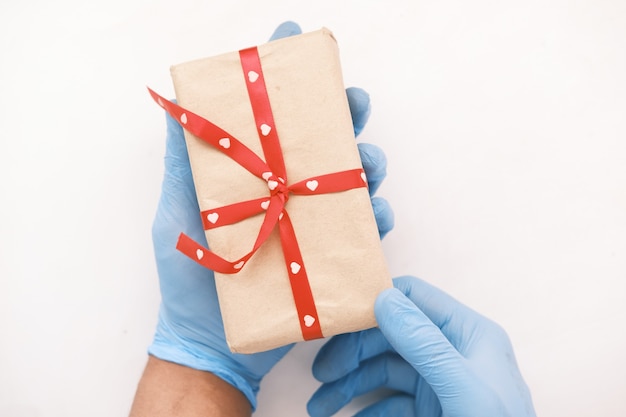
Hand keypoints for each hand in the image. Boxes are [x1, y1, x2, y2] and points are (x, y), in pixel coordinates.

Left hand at [148, 21, 394, 409]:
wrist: (211, 340)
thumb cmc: (187, 278)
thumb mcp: (177, 213)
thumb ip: (183, 164)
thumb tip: (174, 105)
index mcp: (251, 177)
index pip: (273, 122)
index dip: (286, 82)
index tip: (294, 42)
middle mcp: (284, 194)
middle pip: (321, 144)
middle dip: (344, 115)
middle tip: (354, 101)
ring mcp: (308, 224)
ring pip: (349, 181)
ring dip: (367, 163)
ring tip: (368, 163)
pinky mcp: (326, 256)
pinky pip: (361, 230)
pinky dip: (375, 216)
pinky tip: (376, 210)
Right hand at [308, 276, 535, 415]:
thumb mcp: (462, 389)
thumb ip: (424, 344)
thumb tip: (382, 297)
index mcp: (468, 333)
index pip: (412, 298)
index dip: (373, 305)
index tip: (335, 323)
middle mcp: (452, 351)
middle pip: (390, 335)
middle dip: (352, 354)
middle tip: (321, 375)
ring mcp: (441, 381)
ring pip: (384, 369)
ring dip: (350, 385)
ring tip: (320, 406)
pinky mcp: (432, 408)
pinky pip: (391, 400)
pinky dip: (367, 408)